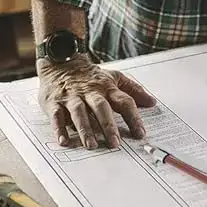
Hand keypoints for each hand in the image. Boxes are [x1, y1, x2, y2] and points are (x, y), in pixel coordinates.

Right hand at [38, 55, 156, 149]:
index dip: (133, 117)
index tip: (140, 133)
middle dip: (108, 125)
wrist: (62, 62)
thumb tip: (152, 102)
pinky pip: (57, 116)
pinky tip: (64, 141)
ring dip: (85, 129)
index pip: (123, 101)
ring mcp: (72, 97)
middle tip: (115, 143)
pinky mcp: (55, 102)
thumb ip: (133, 90)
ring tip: (92, 145)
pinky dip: (59, 128)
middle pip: (101, 107)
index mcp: (106, 88)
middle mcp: (90, 92)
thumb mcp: (114, 77)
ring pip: (79, 112)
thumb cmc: (90, 75)